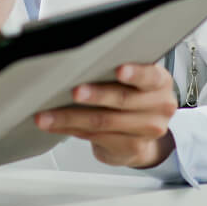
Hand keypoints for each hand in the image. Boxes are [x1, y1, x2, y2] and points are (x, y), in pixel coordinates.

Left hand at [34, 63, 177, 167]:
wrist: (140, 133)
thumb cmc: (129, 94)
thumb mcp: (131, 78)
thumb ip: (113, 67)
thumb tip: (75, 58)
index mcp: (159, 81)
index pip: (150, 76)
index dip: (135, 73)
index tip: (119, 70)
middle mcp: (159, 106)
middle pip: (123, 99)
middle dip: (95, 95)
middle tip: (74, 91)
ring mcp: (148, 130)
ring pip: (103, 121)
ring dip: (70, 117)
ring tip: (47, 114)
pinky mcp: (132, 147)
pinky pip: (95, 136)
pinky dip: (70, 129)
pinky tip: (54, 124)